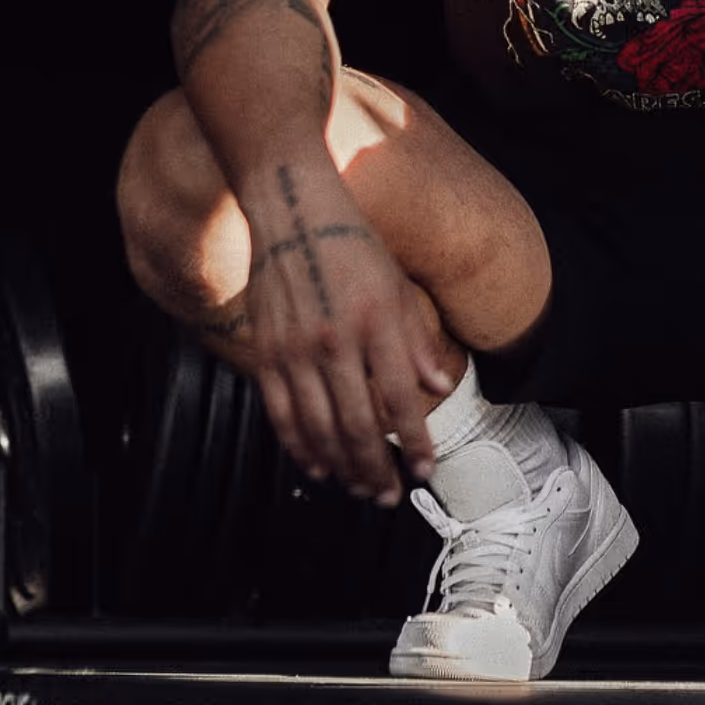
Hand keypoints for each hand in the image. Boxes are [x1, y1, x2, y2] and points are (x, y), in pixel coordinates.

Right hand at [241, 164, 453, 503]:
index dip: (416, 443)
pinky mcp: (265, 352)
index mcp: (376, 322)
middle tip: (390, 496)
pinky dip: (299, 447)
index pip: (400, 399)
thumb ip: (417, 340)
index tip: (427, 470)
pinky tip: (316, 467)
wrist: (291, 209)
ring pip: (319, 429)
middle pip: (358, 425)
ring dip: (342, 467)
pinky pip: (282, 414)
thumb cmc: (351, 242)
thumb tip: (440, 386)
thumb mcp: (397, 284)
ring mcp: (295, 350)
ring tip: (360, 489)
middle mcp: (336, 341)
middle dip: (378, 469)